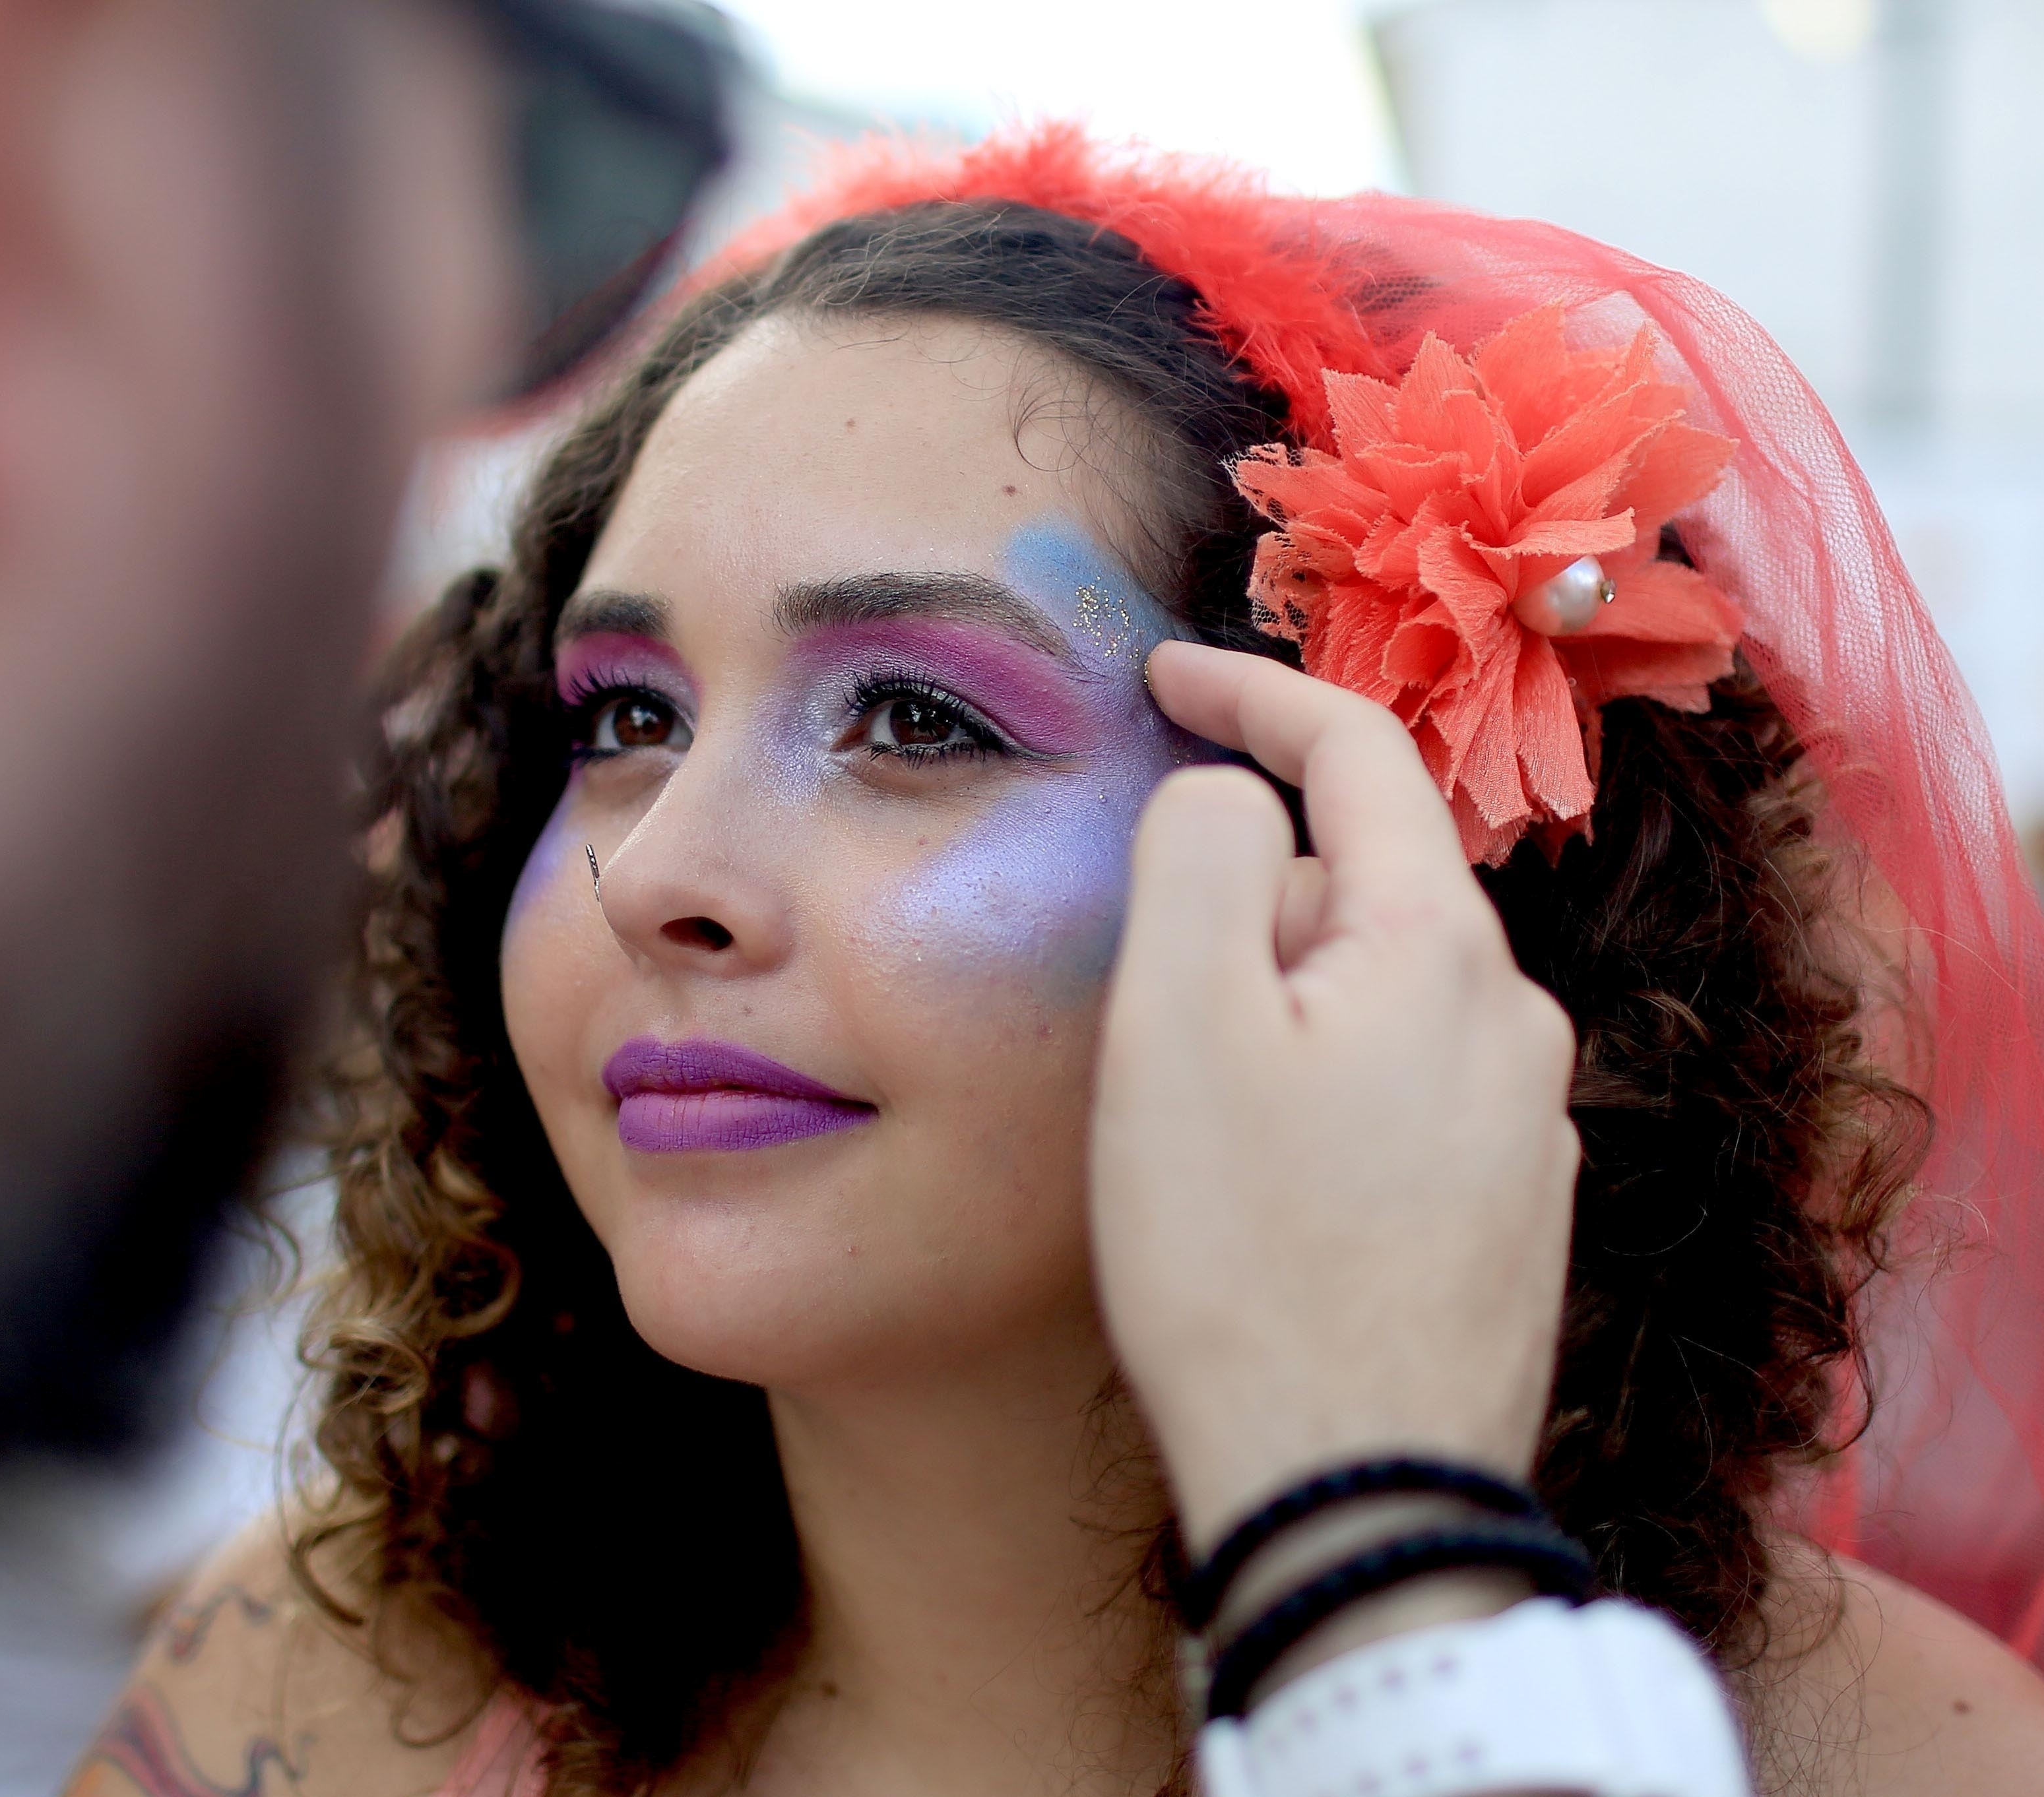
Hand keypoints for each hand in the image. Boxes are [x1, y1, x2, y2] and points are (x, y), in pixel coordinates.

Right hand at [1091, 643, 1579, 1549]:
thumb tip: (1232, 799)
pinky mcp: (1512, 1216)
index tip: (1163, 676)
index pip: (1357, 755)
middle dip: (1248, 900)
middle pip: (1362, 884)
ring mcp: (1528, 1127)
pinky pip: (1401, 1089)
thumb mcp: (1176, 1025)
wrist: (1356, 1493)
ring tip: (1200, 1127)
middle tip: (1150, 1016)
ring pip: (1379, 995)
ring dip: (1281, 1007)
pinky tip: (1269, 1191)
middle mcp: (1515, 1022)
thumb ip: (1197, 856)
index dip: (1250, 694)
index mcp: (1440, 950)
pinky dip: (1323, 1090)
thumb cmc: (1243, 1257)